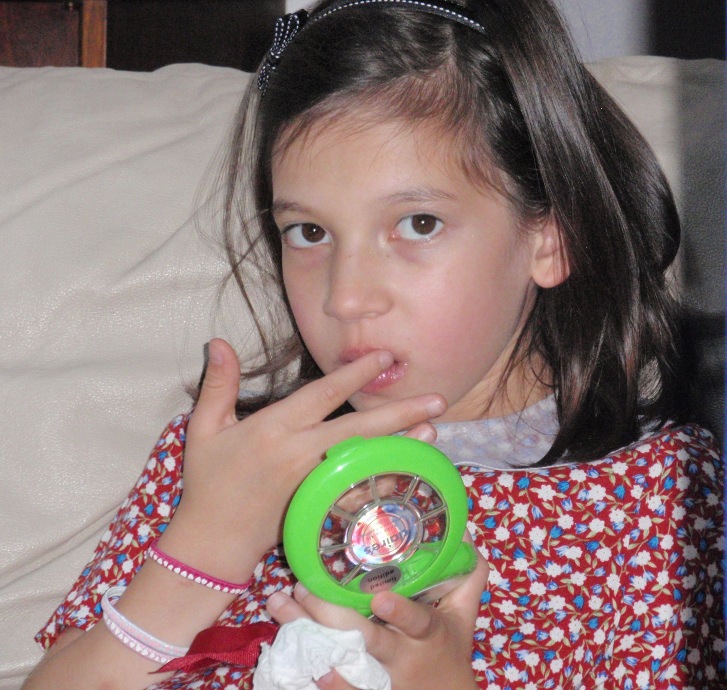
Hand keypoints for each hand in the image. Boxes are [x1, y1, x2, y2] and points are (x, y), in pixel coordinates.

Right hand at [160, 338, 446, 580]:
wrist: (212, 541)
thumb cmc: (209, 481)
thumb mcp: (204, 429)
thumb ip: (217, 384)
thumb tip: (218, 341)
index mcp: (274, 428)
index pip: (323, 394)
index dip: (356, 374)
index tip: (384, 357)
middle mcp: (299, 454)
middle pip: (359, 428)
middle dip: (401, 412)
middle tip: (438, 399)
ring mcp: (314, 484)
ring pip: (366, 460)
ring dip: (402, 445)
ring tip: (434, 430)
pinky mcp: (320, 508)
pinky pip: (359, 492)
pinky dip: (384, 480)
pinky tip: (408, 470)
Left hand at [267, 541, 488, 689]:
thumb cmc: (450, 649)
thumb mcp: (463, 614)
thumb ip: (467, 575)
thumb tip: (464, 532)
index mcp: (426, 633)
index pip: (416, 622)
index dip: (399, 612)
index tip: (379, 598)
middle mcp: (399, 656)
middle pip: (362, 639)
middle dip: (329, 614)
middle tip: (301, 588)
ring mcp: (376, 677)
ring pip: (337, 659)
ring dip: (304, 634)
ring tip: (278, 606)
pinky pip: (332, 683)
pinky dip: (307, 665)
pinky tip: (284, 644)